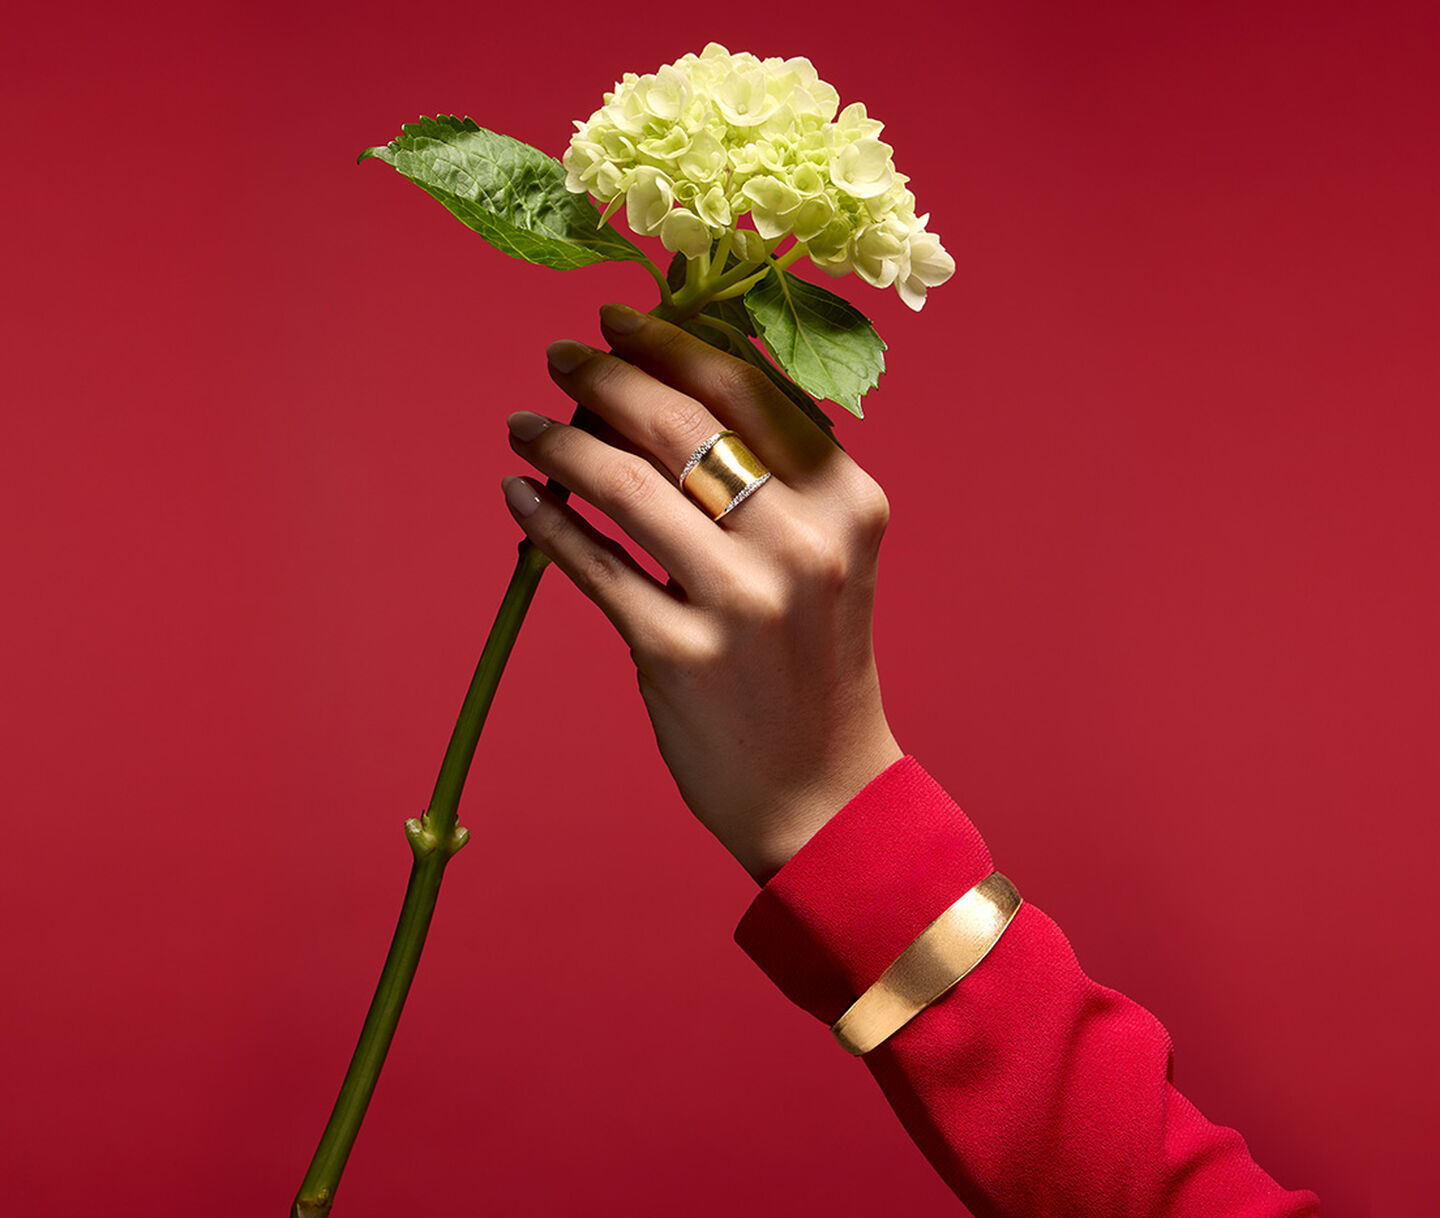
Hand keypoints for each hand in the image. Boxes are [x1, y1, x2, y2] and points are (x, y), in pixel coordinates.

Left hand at [502, 303, 902, 881]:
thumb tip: (676, 376)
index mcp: (847, 500)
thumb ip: (777, 471)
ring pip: (624, 486)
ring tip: (524, 424)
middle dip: (603, 376)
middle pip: (679, 423)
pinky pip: (592, 565)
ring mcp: (741, 602)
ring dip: (559, 442)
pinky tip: (520, 493)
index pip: (746, 388)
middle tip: (559, 356)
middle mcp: (802, 543)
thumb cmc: (814, 659)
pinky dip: (546, 520)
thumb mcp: (829, 553)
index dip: (670, 341)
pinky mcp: (679, 656)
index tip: (616, 317)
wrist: (823, 789)